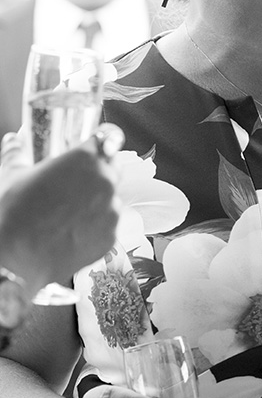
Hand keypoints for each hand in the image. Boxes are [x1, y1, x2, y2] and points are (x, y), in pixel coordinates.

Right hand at [0, 129, 120, 295]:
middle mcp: (105, 180)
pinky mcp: (112, 236)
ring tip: (69, 216)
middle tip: (76, 188)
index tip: (100, 148)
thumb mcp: (14, 175)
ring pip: (111, 199)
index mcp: (86, 157)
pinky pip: (109, 226)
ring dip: (98, 203)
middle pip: (113, 168)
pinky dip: (97, 228)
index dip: (103, 144)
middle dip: (100, 174)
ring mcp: (112, 210)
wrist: (17, 258)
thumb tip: (12, 141)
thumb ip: (17, 153)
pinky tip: (73, 233)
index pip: (109, 139)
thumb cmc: (15, 213)